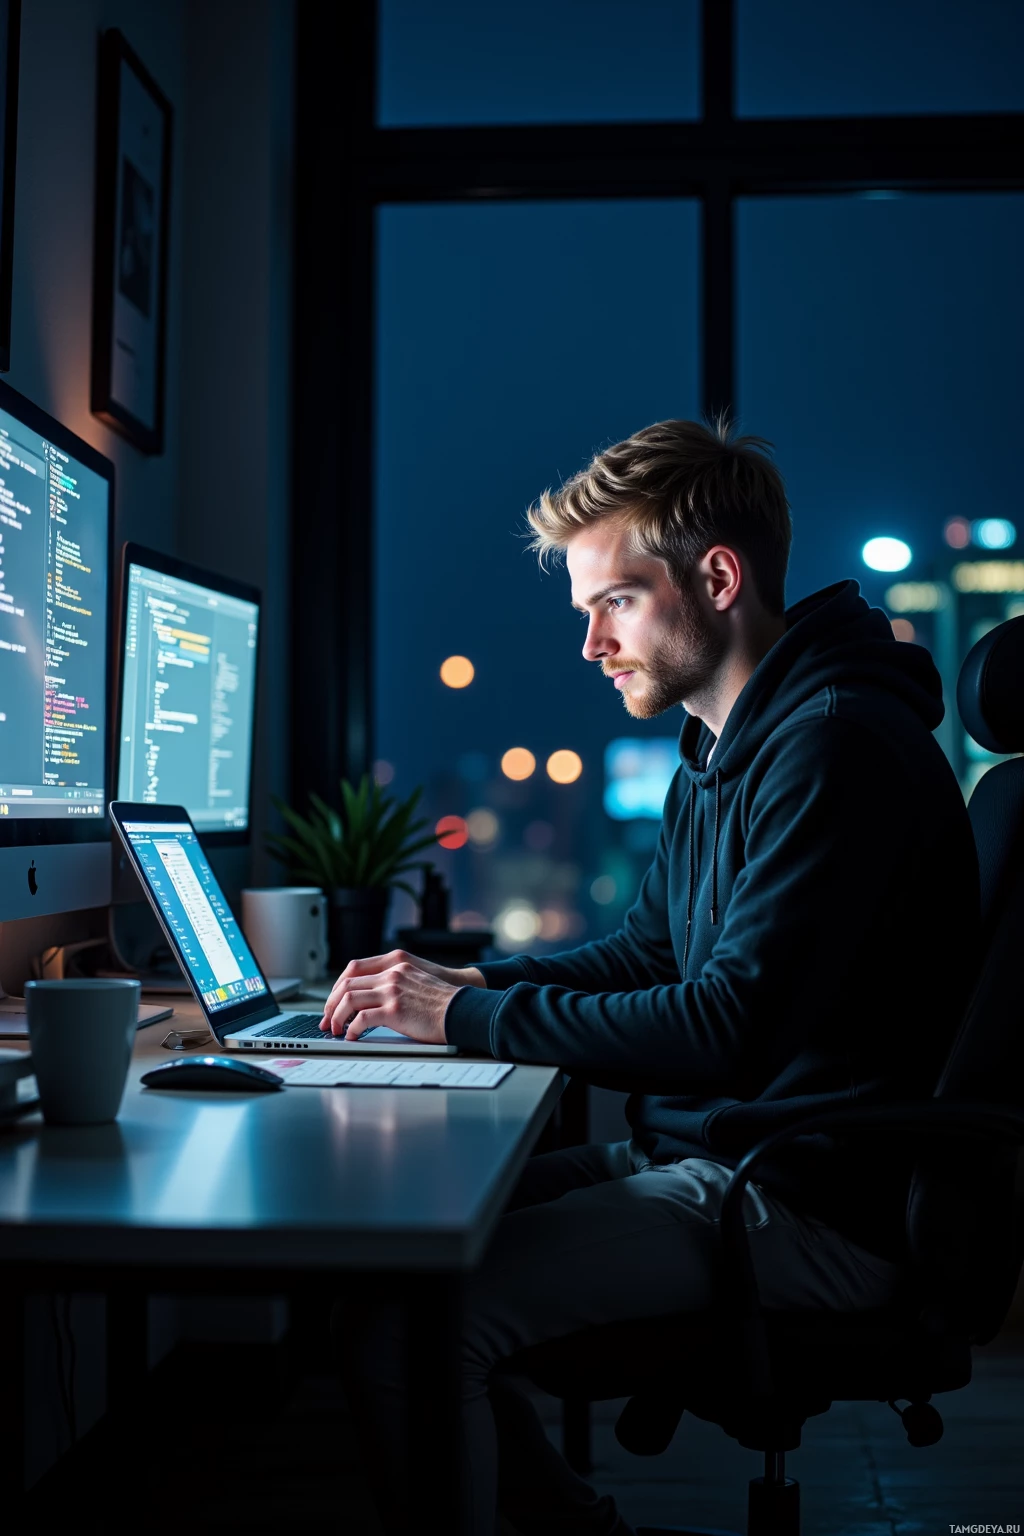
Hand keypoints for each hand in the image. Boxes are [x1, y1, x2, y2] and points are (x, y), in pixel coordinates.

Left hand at [319, 950, 481, 1042]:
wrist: (463, 1009)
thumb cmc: (443, 1001)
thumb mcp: (416, 979)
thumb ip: (395, 980)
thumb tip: (369, 998)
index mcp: (395, 962)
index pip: (353, 968)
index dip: (338, 986)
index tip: (333, 1001)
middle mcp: (392, 972)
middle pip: (346, 983)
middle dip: (331, 1003)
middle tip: (327, 1020)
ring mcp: (392, 990)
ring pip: (348, 999)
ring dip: (337, 1016)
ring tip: (336, 1029)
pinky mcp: (394, 1009)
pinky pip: (361, 1019)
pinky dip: (352, 1029)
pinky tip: (352, 1036)